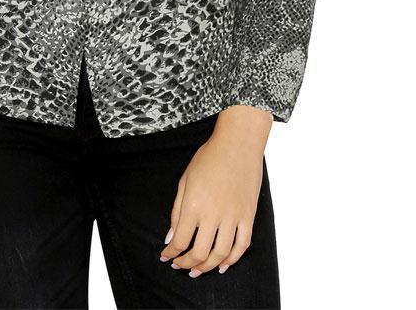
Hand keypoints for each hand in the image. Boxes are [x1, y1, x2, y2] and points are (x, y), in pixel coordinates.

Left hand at [158, 107, 270, 277]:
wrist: (237, 144)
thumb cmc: (209, 157)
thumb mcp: (185, 180)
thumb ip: (177, 211)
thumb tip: (171, 237)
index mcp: (194, 205)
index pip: (180, 240)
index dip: (171, 253)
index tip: (167, 257)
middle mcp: (214, 214)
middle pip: (200, 253)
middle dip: (187, 264)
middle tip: (181, 266)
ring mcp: (233, 216)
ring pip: (221, 254)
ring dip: (208, 266)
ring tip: (198, 270)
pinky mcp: (248, 216)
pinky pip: (242, 245)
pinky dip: (233, 259)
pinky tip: (223, 264)